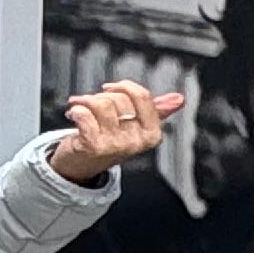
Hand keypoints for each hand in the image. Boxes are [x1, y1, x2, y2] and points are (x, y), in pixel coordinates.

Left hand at [48, 84, 184, 184]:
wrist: (80, 165)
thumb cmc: (107, 141)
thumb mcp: (135, 127)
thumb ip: (156, 111)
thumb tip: (179, 99)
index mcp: (151, 134)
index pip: (142, 96)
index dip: (123, 86)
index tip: (110, 89)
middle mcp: (136, 141)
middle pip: (118, 99)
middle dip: (101, 96)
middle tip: (92, 105)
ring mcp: (115, 145)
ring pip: (101, 104)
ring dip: (85, 102)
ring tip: (80, 108)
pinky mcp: (93, 146)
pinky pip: (85, 114)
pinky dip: (75, 111)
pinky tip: (73, 115)